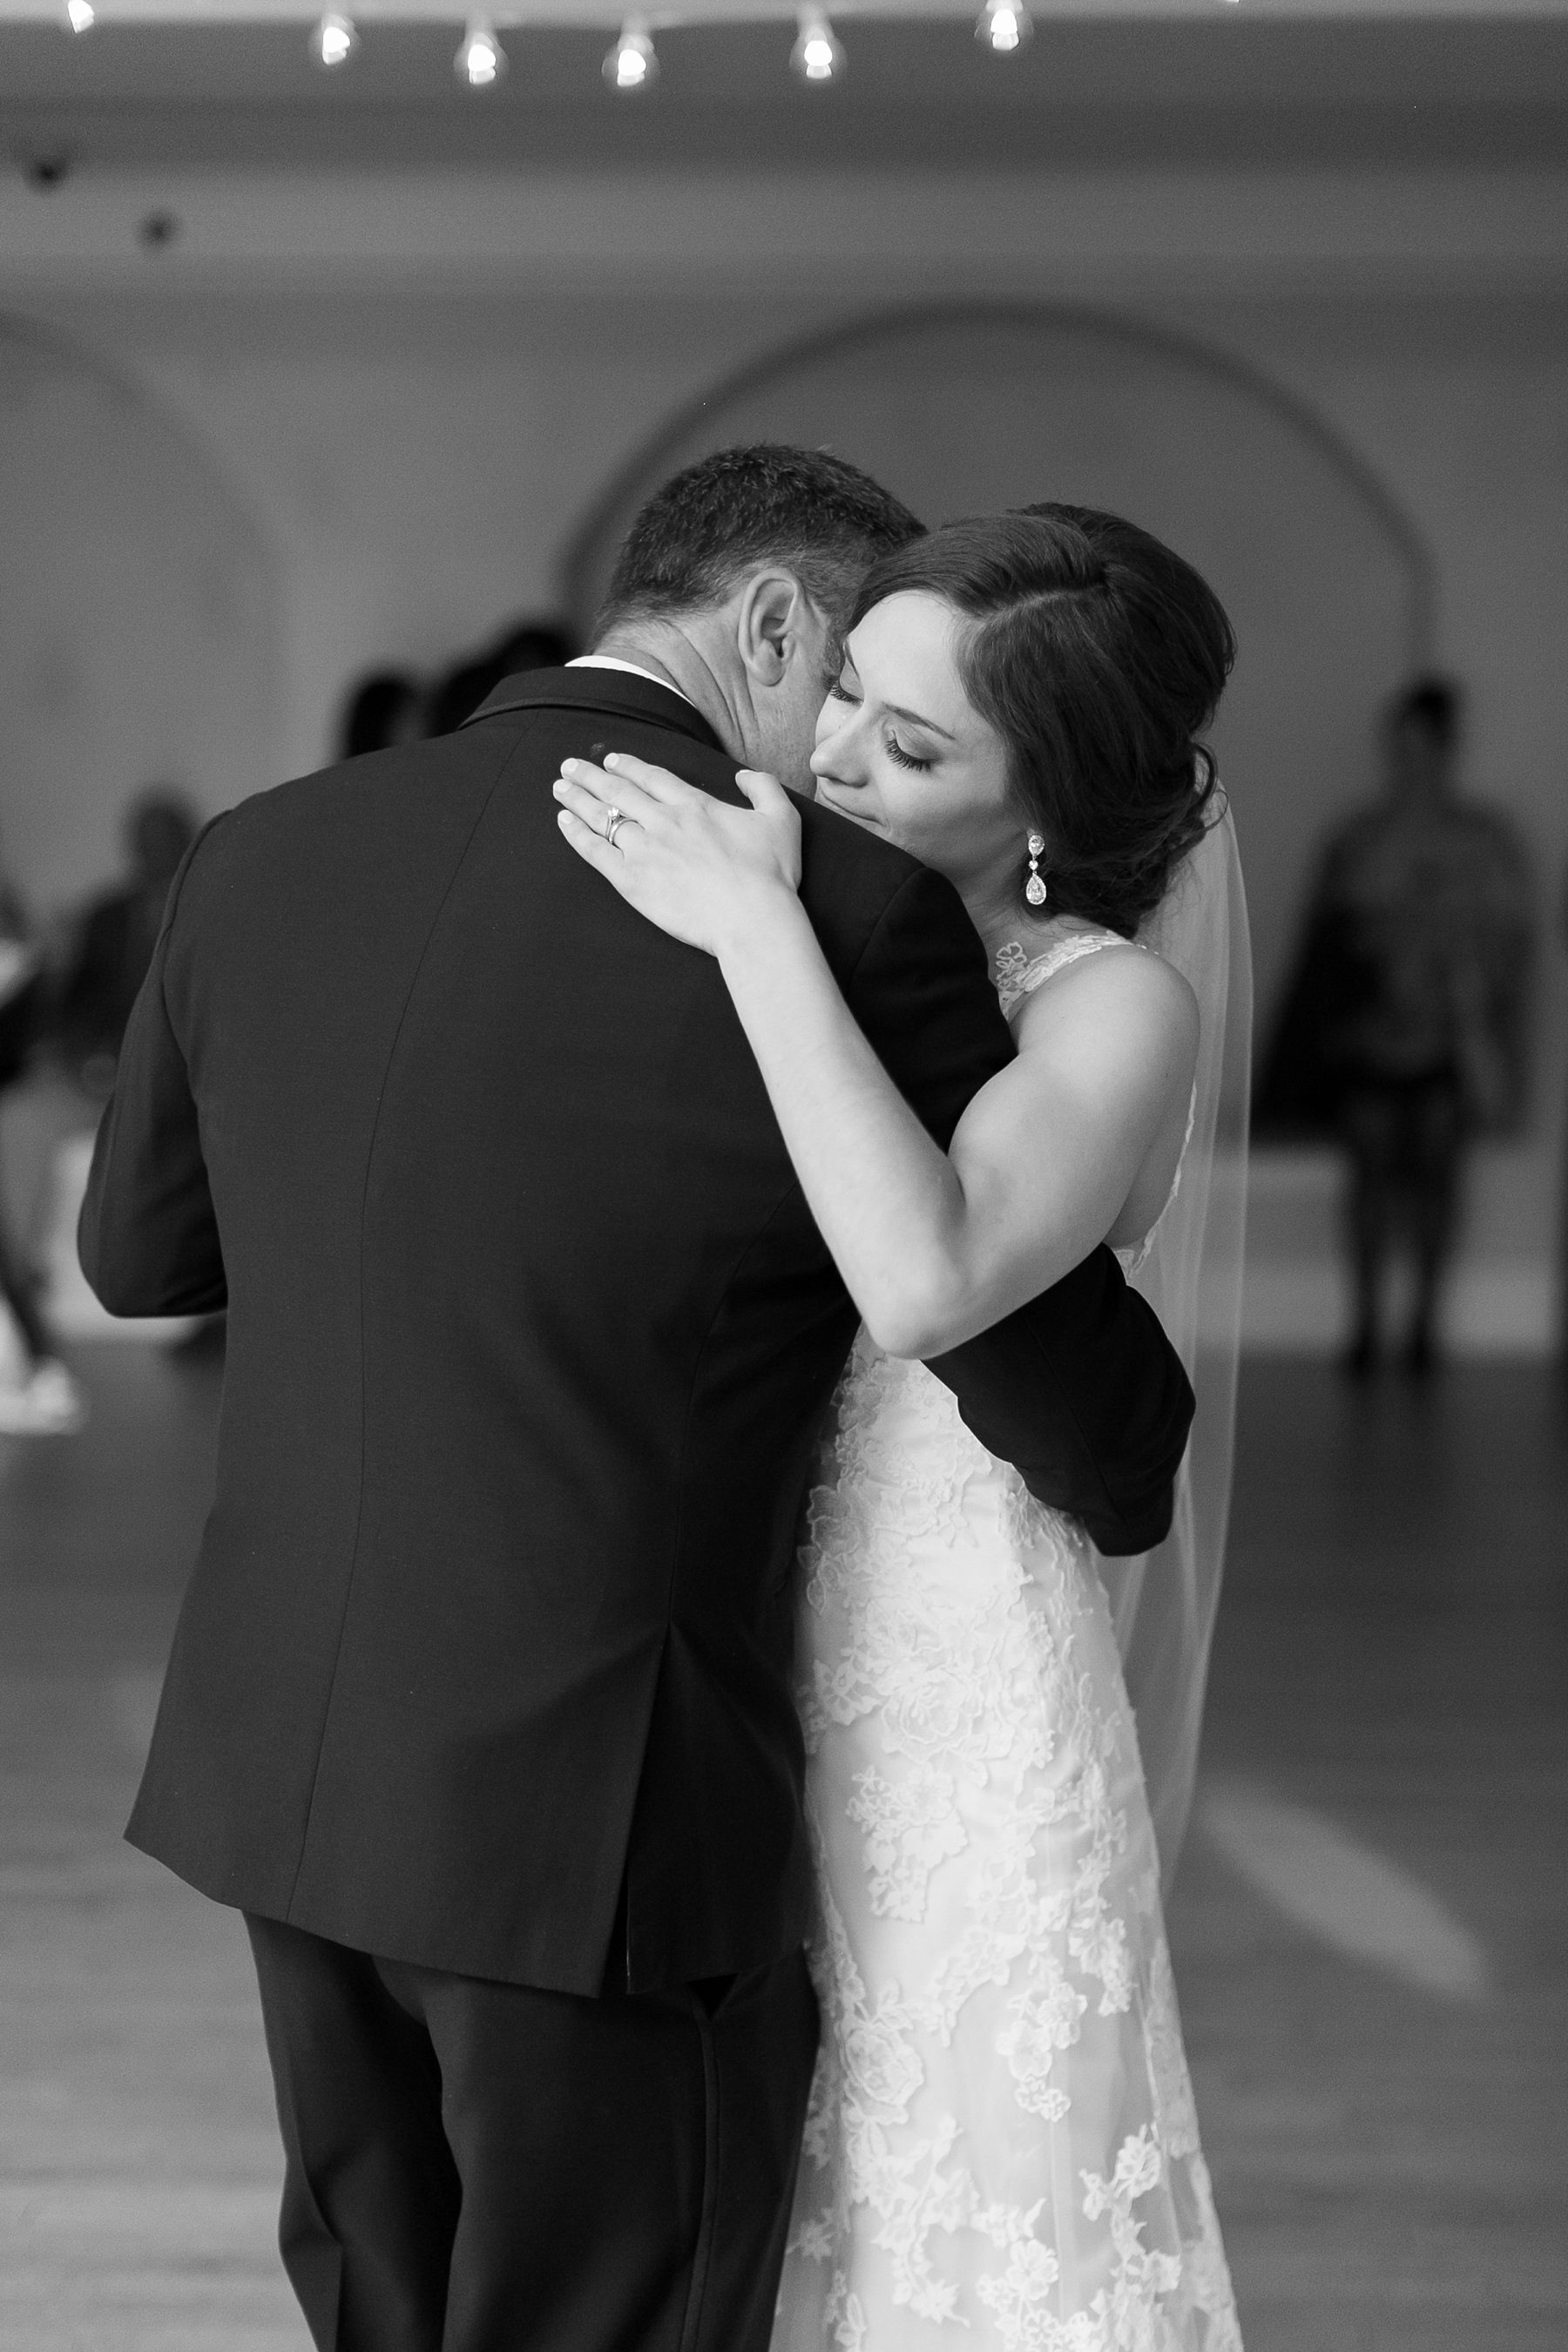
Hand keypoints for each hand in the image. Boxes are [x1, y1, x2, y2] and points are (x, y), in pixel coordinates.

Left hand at [554, 753, 802, 957]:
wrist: (752, 919)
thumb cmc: (771, 875)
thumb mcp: (782, 820)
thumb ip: (763, 788)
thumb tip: (743, 776)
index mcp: (695, 805)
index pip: (652, 777)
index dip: (629, 766)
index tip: (612, 760)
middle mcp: (664, 821)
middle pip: (619, 790)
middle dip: (592, 774)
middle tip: (571, 766)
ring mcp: (645, 850)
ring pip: (603, 816)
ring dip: (578, 798)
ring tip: (560, 788)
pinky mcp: (632, 881)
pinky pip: (596, 851)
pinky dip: (577, 834)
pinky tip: (564, 822)